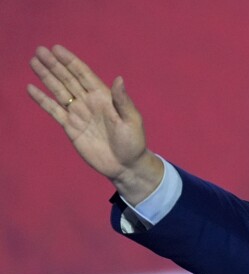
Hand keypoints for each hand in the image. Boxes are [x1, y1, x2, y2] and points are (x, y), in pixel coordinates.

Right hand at [27, 45, 162, 203]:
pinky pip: (54, 110)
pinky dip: (42, 100)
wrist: (125, 166)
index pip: (84, 75)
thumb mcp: (131, 121)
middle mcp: (89, 102)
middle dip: (54, 65)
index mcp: (104, 97)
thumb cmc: (133, 143)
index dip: (70, 62)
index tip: (57, 49)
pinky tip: (31, 88)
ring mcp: (79, 114)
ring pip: (59, 91)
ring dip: (46, 77)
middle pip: (68, 79)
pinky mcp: (71, 127)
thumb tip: (119, 79)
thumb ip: (122, 101)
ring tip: (33, 61)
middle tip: (39, 50)